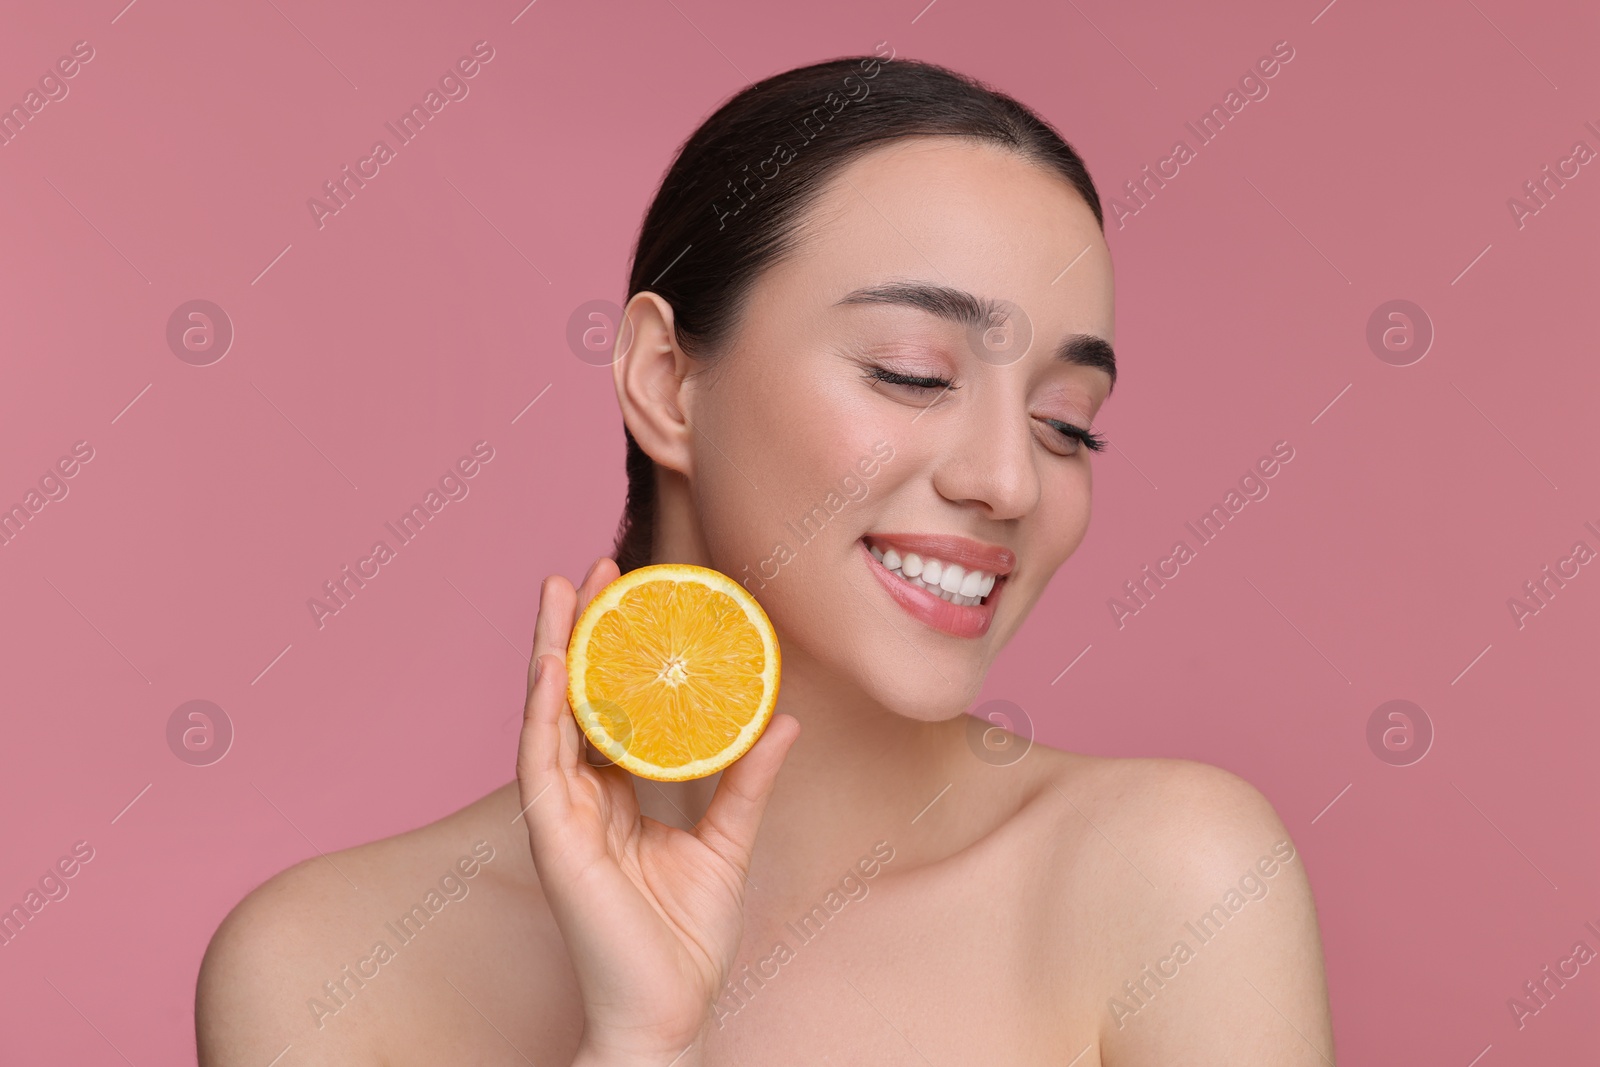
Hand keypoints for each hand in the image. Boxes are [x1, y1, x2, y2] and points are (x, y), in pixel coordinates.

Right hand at [516, 557, 799, 1063]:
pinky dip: (545, 711)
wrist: (670, 1007)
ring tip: (562, 590)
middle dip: (579, 630)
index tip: (632, 591)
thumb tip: (786, 719)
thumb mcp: (728, 841)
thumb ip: (747, 780)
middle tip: (592, 566)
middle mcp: (581, 796)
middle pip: (573, 696)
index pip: (609, 705)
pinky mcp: (553, 839)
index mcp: (616, 795)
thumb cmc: (686, 937)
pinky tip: (555, 664)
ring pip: (549, 714)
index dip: (615, 649)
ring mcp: (561, 815)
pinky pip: (543, 764)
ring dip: (552, 649)